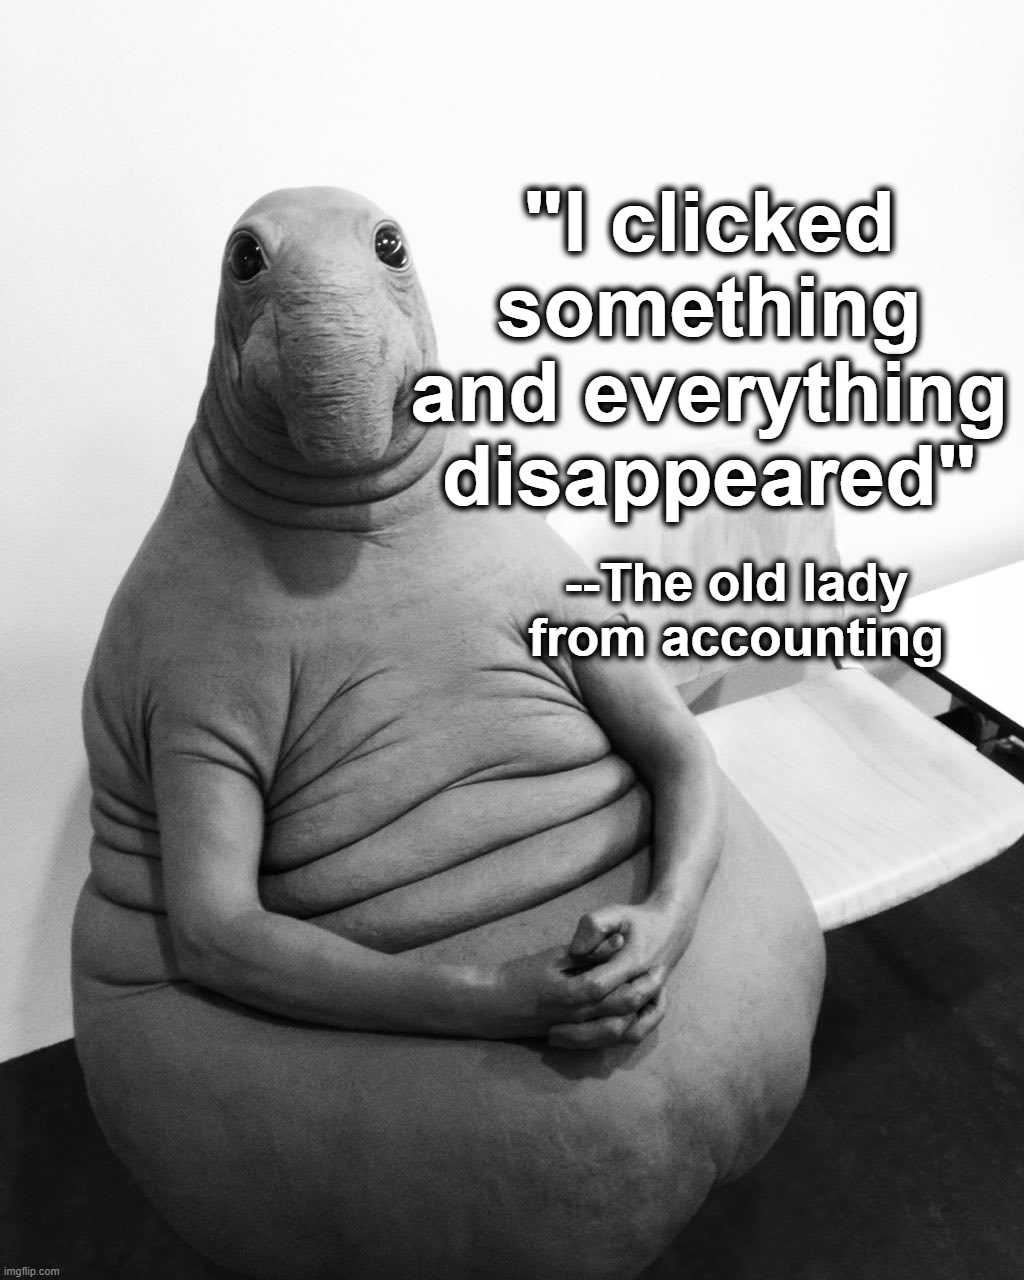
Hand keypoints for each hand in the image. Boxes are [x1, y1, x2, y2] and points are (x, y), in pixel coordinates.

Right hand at [486, 943, 660, 1048]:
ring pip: (618, 1031)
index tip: (654, 962)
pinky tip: (632, 1014)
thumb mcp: (553, 956)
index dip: (639, 976)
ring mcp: (576, 1032)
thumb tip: (619, 942)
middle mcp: (578, 1017)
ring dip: (640, 1015)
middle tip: (660, 977)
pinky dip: (624, 1029)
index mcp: (572, 993)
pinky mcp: (573, 1040)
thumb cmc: (519, 975)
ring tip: (652, 997)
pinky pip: (605, 1041)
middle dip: (646, 994)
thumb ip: (587, 952)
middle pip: (623, 1011)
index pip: (616, 988)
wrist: (493, 1005)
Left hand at [543, 901, 690, 1049]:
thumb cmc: (636, 921)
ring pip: (627, 1032)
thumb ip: (593, 926)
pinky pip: (637, 1032)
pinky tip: (589, 1041)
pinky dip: (614, 1040)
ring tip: (564, 1041)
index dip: (575, 997)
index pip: (600, 985)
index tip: (550, 1003)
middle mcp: (645, 985)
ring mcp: (652, 1000)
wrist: (671, 928)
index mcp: (633, 960)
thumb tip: (575, 950)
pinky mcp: (653, 1007)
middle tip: (550, 1032)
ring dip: (596, 1039)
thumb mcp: (614, 913)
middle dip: (582, 1029)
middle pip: (614, 1018)